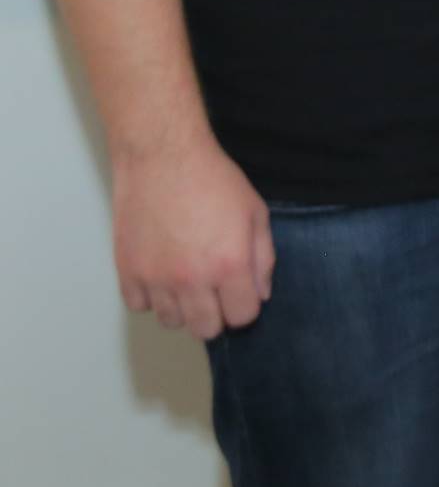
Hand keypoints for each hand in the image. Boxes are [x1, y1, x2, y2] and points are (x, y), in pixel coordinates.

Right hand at [111, 130, 271, 339]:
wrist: (164, 157)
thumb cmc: (213, 180)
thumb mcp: (255, 214)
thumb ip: (263, 258)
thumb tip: (260, 294)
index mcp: (229, 266)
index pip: (242, 317)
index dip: (245, 306)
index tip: (240, 292)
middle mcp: (192, 279)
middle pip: (205, 329)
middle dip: (215, 314)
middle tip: (214, 291)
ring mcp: (156, 278)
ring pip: (171, 321)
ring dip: (182, 307)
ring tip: (187, 278)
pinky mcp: (128, 271)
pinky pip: (140, 306)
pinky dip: (151, 296)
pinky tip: (161, 273)